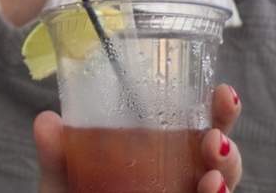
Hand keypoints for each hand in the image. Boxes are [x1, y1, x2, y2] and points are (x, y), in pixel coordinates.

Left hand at [34, 83, 243, 192]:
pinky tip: (206, 192)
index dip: (219, 112)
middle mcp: (182, 182)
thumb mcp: (63, 178)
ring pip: (222, 191)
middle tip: (215, 137)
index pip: (199, 129)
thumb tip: (48, 121)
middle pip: (221, 161)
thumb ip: (56, 153)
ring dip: (226, 179)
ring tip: (211, 176)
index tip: (222, 93)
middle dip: (227, 145)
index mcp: (163, 157)